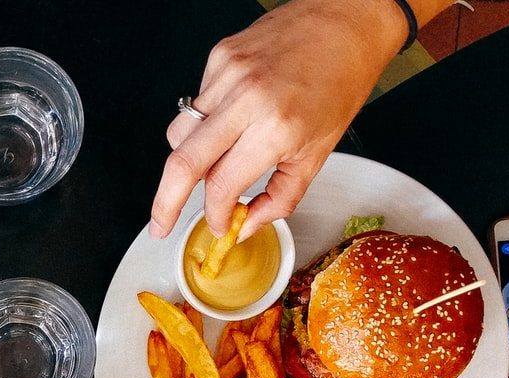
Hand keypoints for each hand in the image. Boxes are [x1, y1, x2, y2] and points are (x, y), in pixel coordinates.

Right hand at [149, 0, 403, 238]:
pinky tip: (232, 118)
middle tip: (161, 225)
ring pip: (180, 134)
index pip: (221, 185)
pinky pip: (196, 104)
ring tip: (211, 164)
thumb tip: (247, 224)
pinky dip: (205, 123)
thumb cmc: (341, 80)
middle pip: (182, 163)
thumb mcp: (318, 153)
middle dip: (165, 203)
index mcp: (276, 127)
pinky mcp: (220, 57)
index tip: (218, 224)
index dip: (214, 214)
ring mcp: (228, 73)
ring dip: (187, 160)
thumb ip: (280, 197)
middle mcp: (246, 98)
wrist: (348, 20)